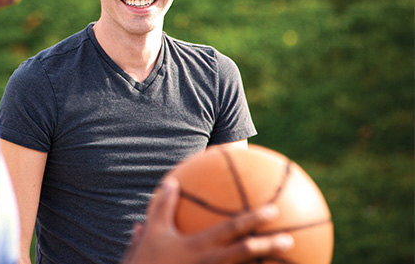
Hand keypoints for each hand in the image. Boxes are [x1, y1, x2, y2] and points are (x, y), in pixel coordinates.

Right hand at [122, 177, 293, 263]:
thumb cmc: (147, 260)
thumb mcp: (152, 231)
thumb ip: (162, 206)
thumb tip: (171, 181)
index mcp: (198, 245)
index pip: (231, 230)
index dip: (252, 220)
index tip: (272, 210)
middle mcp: (210, 262)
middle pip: (246, 253)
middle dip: (269, 246)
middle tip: (290, 238)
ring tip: (290, 262)